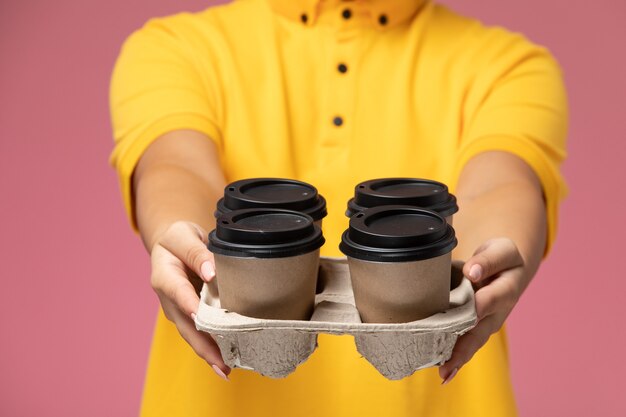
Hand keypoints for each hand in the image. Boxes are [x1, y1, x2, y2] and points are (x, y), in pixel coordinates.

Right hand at [150, 221, 229, 379]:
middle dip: (203, 345)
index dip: (189, 304)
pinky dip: (213, 347)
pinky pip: (200, 333)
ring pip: (193, 335)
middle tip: (221, 364)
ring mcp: (178, 311)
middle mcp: (169, 299)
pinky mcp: (189, 316)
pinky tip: (228, 360)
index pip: (177, 292)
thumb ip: (196, 252)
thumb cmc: (179, 239)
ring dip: (209, 353)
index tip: (200, 316)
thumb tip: (211, 272)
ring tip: (226, 369)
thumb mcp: (184, 236)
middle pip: (185, 325)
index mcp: (164, 276)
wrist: (173, 246)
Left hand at [440, 238, 525, 383]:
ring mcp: (486, 324)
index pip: (491, 299)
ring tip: (444, 375)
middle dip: (464, 350)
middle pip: (480, 333)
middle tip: (447, 367)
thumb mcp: (501, 251)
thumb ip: (488, 260)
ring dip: (458, 359)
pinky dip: (454, 358)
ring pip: (472, 343)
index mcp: (506, 290)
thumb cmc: (500, 259)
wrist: (506, 268)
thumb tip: (472, 272)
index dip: (479, 306)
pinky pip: (465, 343)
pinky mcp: (475, 328)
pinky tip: (443, 374)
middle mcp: (497, 313)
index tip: (467, 314)